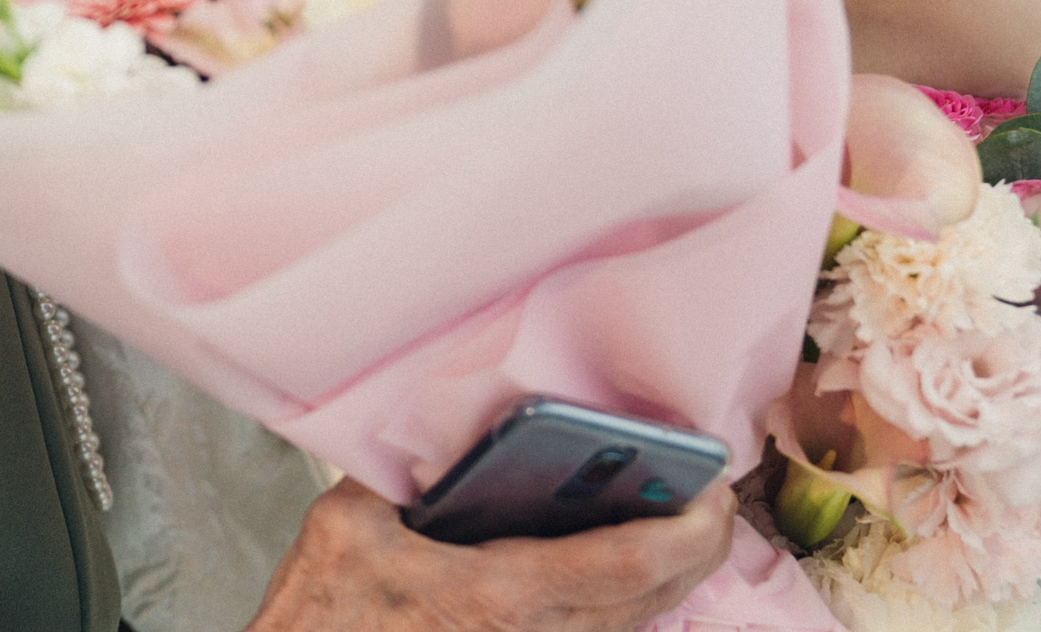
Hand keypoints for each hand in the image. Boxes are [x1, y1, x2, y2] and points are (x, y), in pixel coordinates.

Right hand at [245, 478, 735, 631]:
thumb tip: (443, 428)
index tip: (716, 485)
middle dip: (699, 550)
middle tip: (719, 498)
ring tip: (686, 524)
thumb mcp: (349, 523)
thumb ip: (403, 473)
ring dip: (667, 578)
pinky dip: (625, 602)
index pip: (623, 564)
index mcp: (496, 595)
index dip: (686, 530)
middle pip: (647, 601)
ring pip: (627, 626)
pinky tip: (627, 568)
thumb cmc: (321, 619)